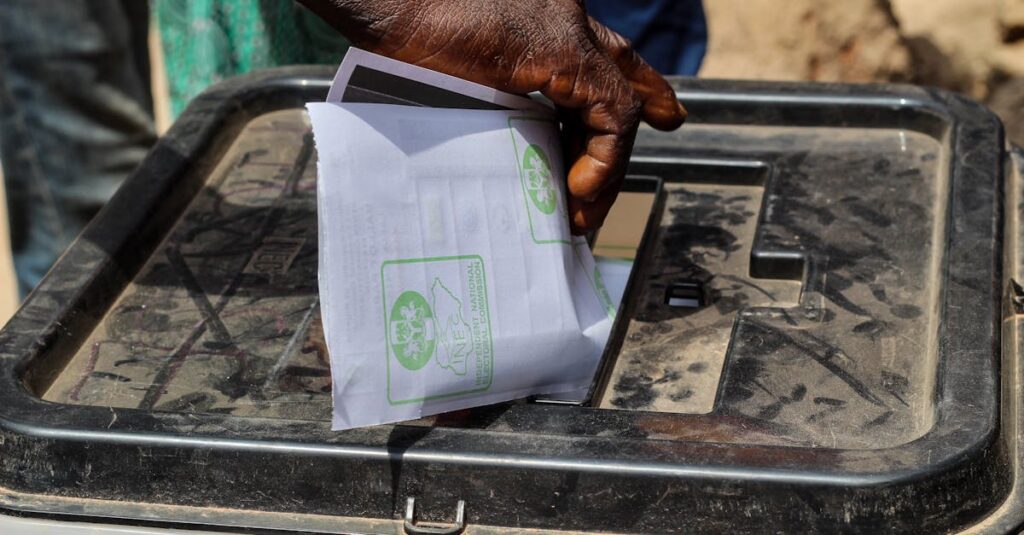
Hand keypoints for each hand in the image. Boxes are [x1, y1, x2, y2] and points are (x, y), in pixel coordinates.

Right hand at [299, 0, 686, 232]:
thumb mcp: (463, 78)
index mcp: (545, 23)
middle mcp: (567, 20)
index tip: (666, 114)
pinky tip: (578, 190)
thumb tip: (502, 157)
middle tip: (597, 199)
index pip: (609, 54)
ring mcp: (570, 32)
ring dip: (604, 169)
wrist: (387, 0)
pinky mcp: (567, 50)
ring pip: (618, 106)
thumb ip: (498, 102)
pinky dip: (601, 160)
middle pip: (620, 84)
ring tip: (579, 213)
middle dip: (622, 147)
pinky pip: (610, 115)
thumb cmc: (403, 38)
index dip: (643, 84)